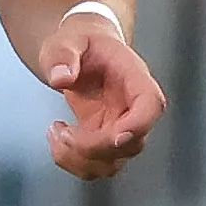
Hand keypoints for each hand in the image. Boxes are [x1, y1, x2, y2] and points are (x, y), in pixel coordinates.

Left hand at [39, 18, 166, 181]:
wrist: (82, 50)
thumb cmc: (81, 43)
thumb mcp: (67, 39)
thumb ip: (63, 55)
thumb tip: (60, 78)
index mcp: (134, 79)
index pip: (150, 105)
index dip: (138, 125)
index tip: (114, 137)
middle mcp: (133, 108)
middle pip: (130, 144)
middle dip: (90, 147)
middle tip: (58, 130)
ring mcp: (120, 127)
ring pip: (113, 163)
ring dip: (78, 159)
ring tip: (54, 133)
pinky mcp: (104, 139)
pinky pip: (96, 165)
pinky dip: (72, 162)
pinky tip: (57, 138)